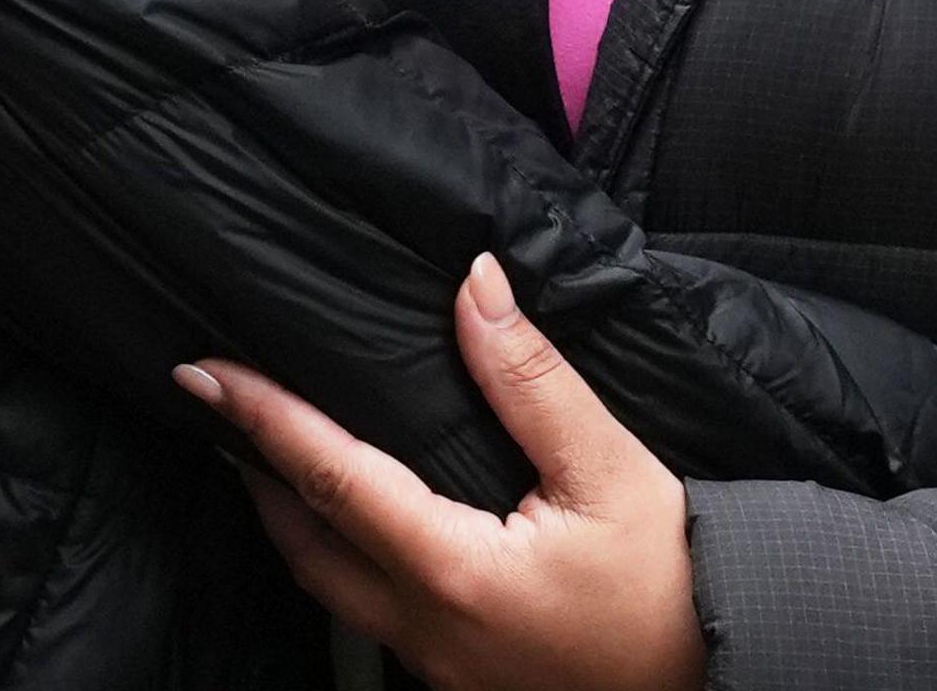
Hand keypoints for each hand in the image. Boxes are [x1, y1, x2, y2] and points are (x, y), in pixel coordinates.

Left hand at [181, 256, 708, 690]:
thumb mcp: (610, 471)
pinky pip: (373, 612)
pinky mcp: (459, 680)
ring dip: (293, 517)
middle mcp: (424, 630)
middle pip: (303, 545)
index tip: (204, 371)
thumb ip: (532, 380)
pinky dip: (342, 555)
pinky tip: (357, 521)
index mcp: (452, 573)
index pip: (330, 479)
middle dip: (252, 472)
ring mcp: (436, 667)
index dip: (262, 419)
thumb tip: (475, 286)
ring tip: (271, 452)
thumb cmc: (677, 583)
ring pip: (331, 587)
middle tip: (219, 404)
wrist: (731, 674)